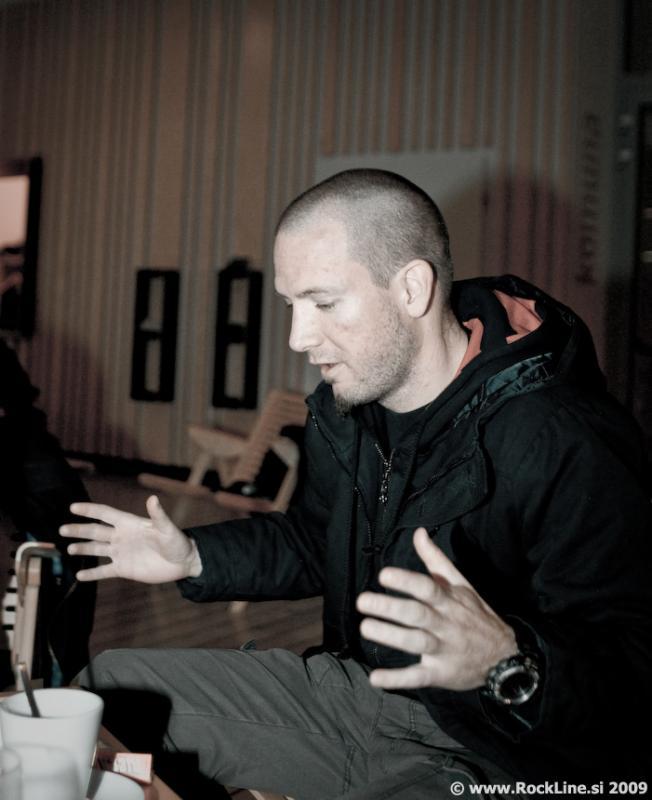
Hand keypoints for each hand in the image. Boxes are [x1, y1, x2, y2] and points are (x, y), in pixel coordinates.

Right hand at [60, 496, 202, 583]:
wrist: (183, 563)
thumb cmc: (177, 541)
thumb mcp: (167, 528)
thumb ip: (158, 515)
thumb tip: (152, 498)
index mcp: (129, 524)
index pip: (105, 514)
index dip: (90, 510)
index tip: (73, 507)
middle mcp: (122, 537)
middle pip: (95, 531)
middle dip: (79, 530)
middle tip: (62, 529)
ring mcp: (121, 553)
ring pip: (96, 549)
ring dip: (82, 549)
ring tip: (68, 549)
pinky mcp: (124, 569)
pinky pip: (104, 571)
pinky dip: (92, 574)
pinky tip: (79, 576)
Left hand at [356, 527, 516, 690]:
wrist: (505, 657)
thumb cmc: (476, 615)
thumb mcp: (462, 585)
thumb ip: (436, 559)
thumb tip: (418, 532)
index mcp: (449, 601)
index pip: (427, 588)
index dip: (406, 581)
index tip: (384, 575)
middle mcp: (445, 624)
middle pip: (417, 614)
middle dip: (390, 608)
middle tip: (362, 601)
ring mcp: (443, 650)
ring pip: (416, 642)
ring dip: (390, 636)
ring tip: (365, 628)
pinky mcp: (440, 674)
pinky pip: (418, 677)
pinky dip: (397, 679)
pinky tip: (376, 678)